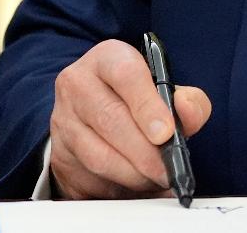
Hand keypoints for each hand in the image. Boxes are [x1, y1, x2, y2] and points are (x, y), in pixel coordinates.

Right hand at [49, 39, 211, 198]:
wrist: (97, 109)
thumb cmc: (137, 97)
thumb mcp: (166, 89)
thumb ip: (188, 100)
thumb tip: (187, 111)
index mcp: (108, 58)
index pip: (126, 75)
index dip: (147, 106)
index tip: (166, 133)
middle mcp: (78, 84)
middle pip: (110, 119)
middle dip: (145, 152)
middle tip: (168, 169)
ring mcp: (63, 120)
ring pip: (97, 154)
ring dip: (132, 174)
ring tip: (156, 179)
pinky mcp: (59, 155)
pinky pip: (88, 179)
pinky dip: (118, 188)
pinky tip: (138, 188)